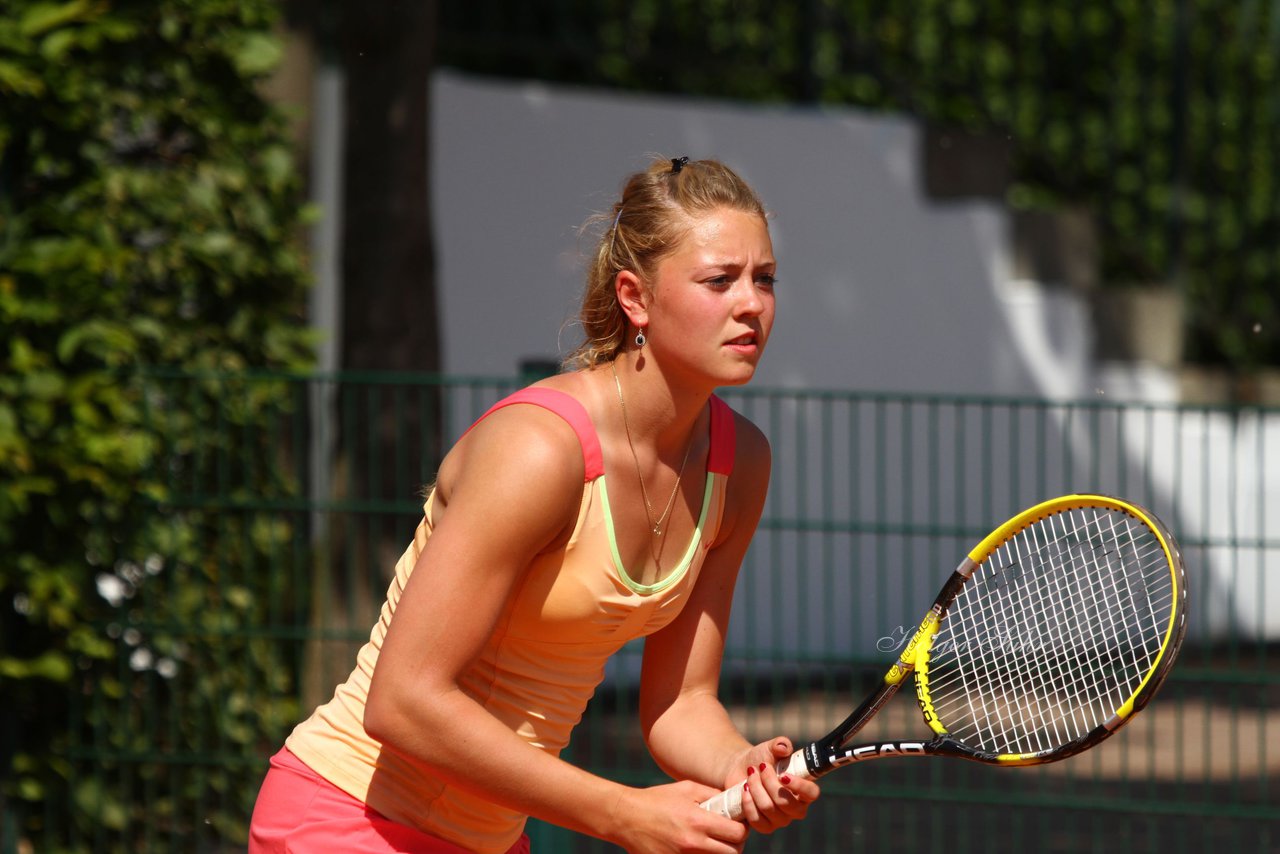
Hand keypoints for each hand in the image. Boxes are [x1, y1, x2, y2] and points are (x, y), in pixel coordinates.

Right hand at [608, 780, 749, 852]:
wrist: (626, 817)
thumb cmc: (656, 799)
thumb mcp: (686, 789)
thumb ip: (712, 794)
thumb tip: (732, 799)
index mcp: (698, 820)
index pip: (737, 833)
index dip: (743, 829)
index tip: (739, 824)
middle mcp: (693, 843)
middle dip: (736, 845)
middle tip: (730, 837)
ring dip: (720, 853)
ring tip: (714, 842)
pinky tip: (699, 848)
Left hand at [725, 738, 819, 833]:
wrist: (742, 769)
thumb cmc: (762, 759)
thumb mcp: (771, 748)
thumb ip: (780, 744)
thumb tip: (783, 747)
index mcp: (804, 790)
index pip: (811, 793)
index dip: (799, 786)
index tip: (783, 775)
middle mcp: (795, 808)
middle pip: (785, 803)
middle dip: (769, 782)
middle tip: (761, 766)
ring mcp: (780, 820)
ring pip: (768, 808)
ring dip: (756, 787)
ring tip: (751, 774)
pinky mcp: (764, 826)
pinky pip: (756, 819)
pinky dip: (748, 801)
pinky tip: (744, 789)